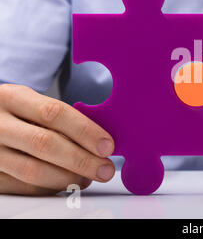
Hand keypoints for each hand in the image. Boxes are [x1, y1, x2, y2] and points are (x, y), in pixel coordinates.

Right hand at [0, 84, 114, 194]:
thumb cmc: (12, 113)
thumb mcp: (29, 103)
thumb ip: (57, 118)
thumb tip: (98, 141)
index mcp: (12, 98)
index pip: (54, 113)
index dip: (84, 131)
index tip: (107, 146)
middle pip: (45, 144)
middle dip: (82, 159)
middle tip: (105, 169)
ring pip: (33, 170)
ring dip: (68, 178)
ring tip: (88, 178)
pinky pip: (23, 187)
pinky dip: (50, 187)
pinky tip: (66, 183)